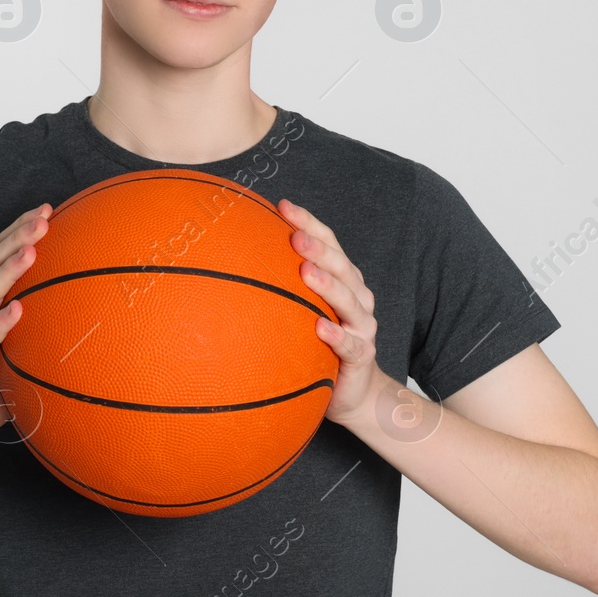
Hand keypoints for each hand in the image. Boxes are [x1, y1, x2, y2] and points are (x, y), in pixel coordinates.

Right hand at [0, 201, 51, 436]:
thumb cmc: (2, 361)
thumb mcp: (26, 329)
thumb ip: (44, 306)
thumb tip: (90, 287)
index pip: (2, 250)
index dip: (20, 227)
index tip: (47, 208)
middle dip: (18, 237)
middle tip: (43, 219)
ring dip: (9, 269)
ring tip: (31, 251)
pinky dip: (1, 321)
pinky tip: (17, 309)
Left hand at [278, 198, 384, 424]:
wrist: (353, 390)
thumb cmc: (321, 343)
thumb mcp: (302, 310)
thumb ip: (282, 285)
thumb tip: (235, 257)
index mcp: (343, 279)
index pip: (329, 243)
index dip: (309, 223)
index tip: (283, 206)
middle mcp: (357, 297)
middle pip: (341, 266)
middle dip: (318, 249)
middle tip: (295, 237)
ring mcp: (362, 326)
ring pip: (349, 300)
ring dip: (328, 284)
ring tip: (306, 272)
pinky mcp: (361, 355)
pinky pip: (349, 344)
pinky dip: (337, 336)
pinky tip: (321, 328)